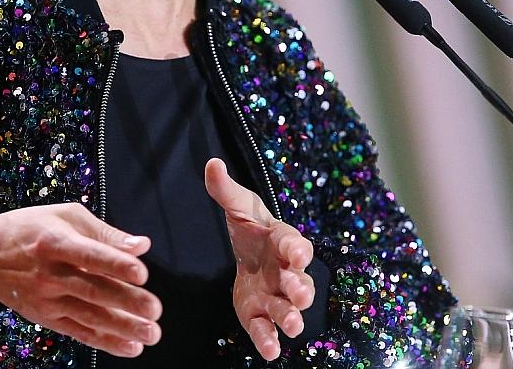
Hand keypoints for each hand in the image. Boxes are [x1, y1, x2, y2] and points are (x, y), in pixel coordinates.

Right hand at [0, 202, 161, 358]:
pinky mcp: (46, 317)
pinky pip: (78, 332)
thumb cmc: (30, 227)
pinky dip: (104, 341)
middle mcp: (50, 273)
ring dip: (122, 327)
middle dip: (126, 301)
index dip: (115, 264)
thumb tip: (141, 246)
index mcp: (55, 242)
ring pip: (89, 315)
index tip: (142, 273)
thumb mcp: (65, 216)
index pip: (89, 255)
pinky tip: (129, 347)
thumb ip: (105, 233)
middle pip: (92, 289)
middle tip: (155, 309)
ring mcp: (47, 299)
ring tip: (150, 333)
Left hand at [205, 157, 315, 360]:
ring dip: (291, 318)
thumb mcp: (238, 205)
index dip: (297, 248)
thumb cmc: (252, 227)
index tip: (298, 253)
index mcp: (283, 242)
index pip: (293, 243)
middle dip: (300, 288)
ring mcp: (275, 296)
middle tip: (298, 293)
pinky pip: (267, 329)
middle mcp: (286, 272)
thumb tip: (211, 164)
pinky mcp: (259, 314)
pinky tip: (269, 351)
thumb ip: (225, 189)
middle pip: (300, 282)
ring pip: (289, 310)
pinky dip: (269, 341)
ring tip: (292, 326)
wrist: (249, 252)